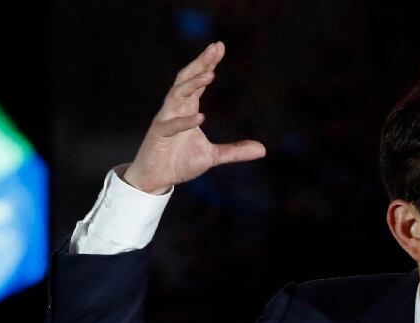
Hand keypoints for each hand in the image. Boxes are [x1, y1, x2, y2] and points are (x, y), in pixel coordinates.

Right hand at [123, 41, 265, 194]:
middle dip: (201, 63)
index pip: (198, 81)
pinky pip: (171, 125)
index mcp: (187, 109)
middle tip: (215, 48)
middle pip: (187, 79)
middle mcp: (176, 109)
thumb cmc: (180, 162)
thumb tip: (263, 149)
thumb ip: (236, 151)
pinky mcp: (158, 135)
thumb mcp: (213, 156)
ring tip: (209, 75)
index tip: (219, 47)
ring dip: (192, 84)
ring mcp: (165, 119)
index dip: (208, 64)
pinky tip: (200, 116)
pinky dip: (185, 121)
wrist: (157, 178)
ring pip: (176, 94)